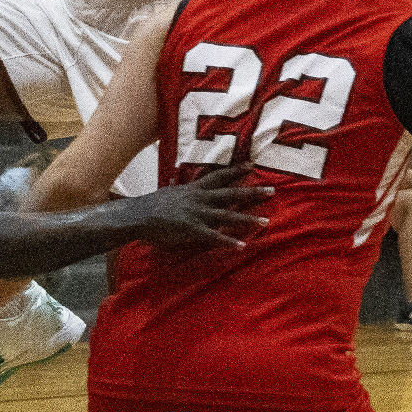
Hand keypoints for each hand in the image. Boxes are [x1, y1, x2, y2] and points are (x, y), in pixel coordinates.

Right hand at [133, 164, 272, 249]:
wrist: (139, 216)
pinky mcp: (194, 230)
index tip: (252, 165)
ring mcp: (198, 214)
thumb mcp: (167, 191)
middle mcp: (201, 198)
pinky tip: (242, 246)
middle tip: (272, 190)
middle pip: (231, 193)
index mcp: (195, 189)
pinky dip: (229, 241)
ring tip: (265, 221)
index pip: (220, 176)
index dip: (237, 170)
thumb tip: (173, 180)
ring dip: (248, 218)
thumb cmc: (151, 205)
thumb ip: (175, 186)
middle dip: (252, 192)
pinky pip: (215, 236)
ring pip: (228, 215)